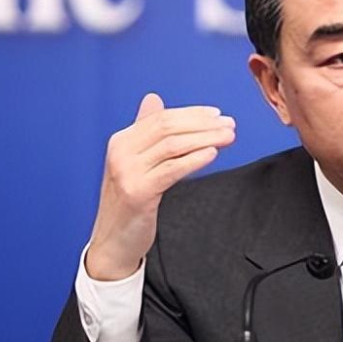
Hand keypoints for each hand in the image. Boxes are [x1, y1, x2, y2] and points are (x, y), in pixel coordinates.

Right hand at [86, 93, 234, 280]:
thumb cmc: (130, 203)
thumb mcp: (134, 162)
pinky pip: (171, 170)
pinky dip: (194, 159)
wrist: (113, 242)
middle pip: (168, 128)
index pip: (161, 118)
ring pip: (172, 145)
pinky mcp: (137, 193)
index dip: (192, 114)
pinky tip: (212, 154)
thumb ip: (145, 132)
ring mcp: (127, 172)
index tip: (218, 115)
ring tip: (228, 137)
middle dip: (203, 124)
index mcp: (122, 141)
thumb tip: (153, 99)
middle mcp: (121, 152)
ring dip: (205, 138)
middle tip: (229, 125)